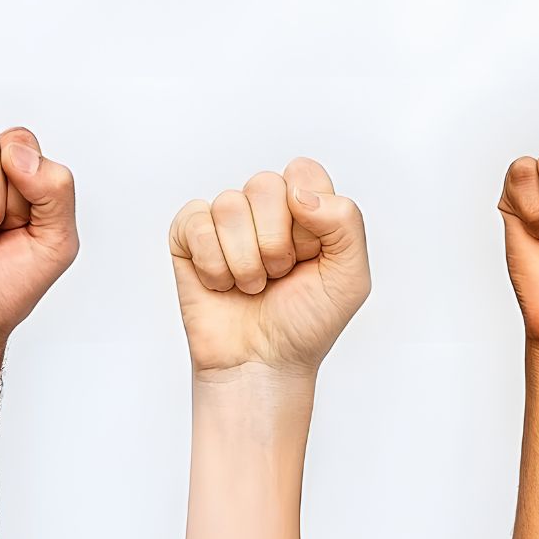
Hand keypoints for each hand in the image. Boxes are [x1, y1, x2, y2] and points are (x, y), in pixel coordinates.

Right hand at [169, 159, 369, 375]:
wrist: (262, 365)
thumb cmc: (305, 324)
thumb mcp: (350, 277)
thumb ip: (345, 222)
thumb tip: (297, 192)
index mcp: (304, 208)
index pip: (302, 173)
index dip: (307, 218)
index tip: (310, 256)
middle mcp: (264, 208)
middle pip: (264, 184)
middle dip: (275, 243)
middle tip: (278, 275)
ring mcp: (225, 222)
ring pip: (229, 206)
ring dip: (244, 261)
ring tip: (251, 286)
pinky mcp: (188, 237)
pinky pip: (195, 223)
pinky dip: (213, 265)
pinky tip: (222, 285)